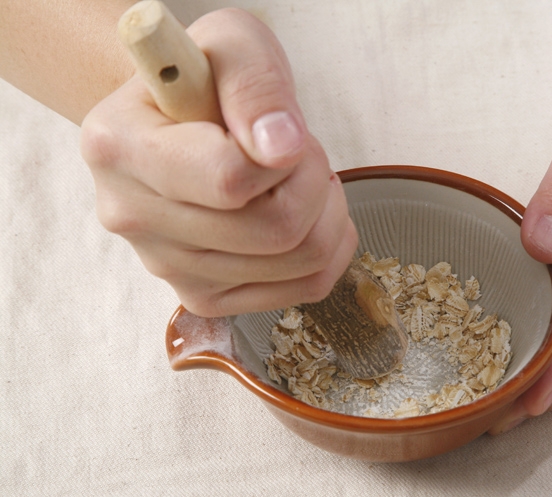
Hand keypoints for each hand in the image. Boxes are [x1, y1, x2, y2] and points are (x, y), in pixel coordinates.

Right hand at [80, 8, 357, 316]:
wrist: (179, 120)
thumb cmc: (206, 78)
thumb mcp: (233, 44)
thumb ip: (256, 86)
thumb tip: (281, 149)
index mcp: (120, 147)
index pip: (230, 181)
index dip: (284, 157)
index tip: (280, 129)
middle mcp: (130, 217)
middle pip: (276, 230)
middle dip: (313, 181)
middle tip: (296, 152)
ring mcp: (165, 266)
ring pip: (300, 262)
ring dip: (325, 211)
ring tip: (293, 178)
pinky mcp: (203, 296)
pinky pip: (305, 286)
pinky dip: (329, 245)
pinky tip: (306, 211)